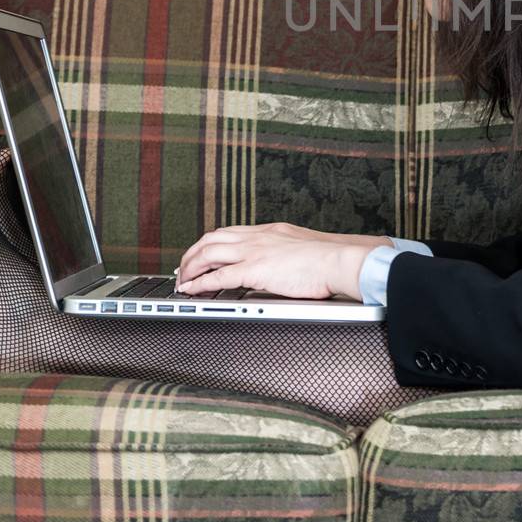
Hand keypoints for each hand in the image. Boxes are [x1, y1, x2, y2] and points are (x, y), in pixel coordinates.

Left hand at [173, 223, 383, 300]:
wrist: (339, 259)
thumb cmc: (330, 258)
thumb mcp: (303, 248)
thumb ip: (288, 254)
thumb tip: (286, 266)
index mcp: (270, 231)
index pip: (231, 232)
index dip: (211, 243)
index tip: (203, 253)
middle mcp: (258, 237)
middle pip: (212, 238)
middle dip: (193, 252)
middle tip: (184, 266)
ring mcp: (254, 252)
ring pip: (208, 253)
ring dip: (191, 266)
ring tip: (182, 279)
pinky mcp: (254, 270)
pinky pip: (218, 276)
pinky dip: (200, 283)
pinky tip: (191, 290)